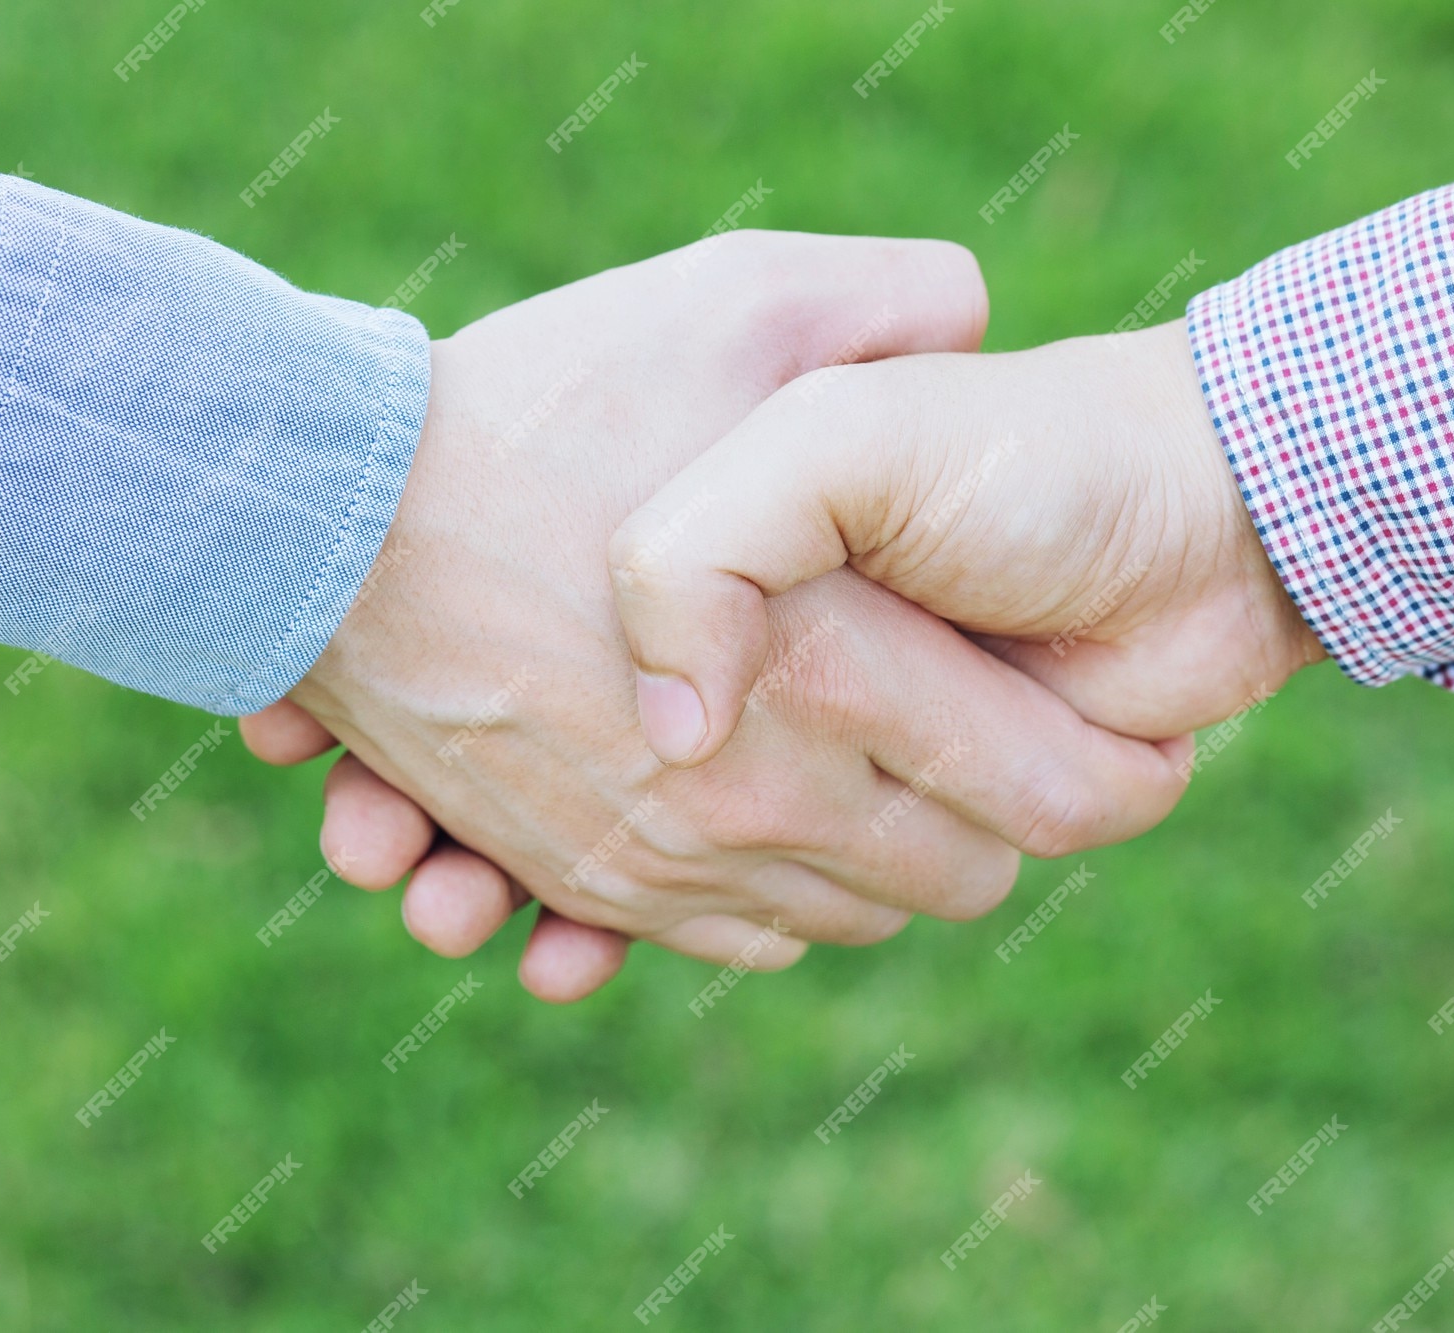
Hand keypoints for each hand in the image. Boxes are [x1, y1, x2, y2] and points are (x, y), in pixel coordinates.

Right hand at [253, 234, 1193, 999]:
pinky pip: (731, 944)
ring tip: (894, 781)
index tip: (1135, 730)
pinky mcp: (588, 883)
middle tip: (999, 740)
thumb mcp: (738, 303)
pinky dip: (769, 911)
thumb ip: (894, 307)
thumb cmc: (536, 404)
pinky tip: (771, 835)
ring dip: (887, 868)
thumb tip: (982, 319)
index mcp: (844, 671)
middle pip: (962, 875)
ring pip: (849, 921)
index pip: (1060, 791)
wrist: (318, 516)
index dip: (1126, 765)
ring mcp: (671, 860)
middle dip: (1005, 820)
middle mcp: (768, 797)